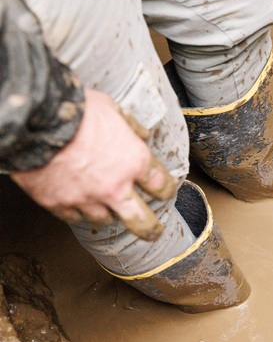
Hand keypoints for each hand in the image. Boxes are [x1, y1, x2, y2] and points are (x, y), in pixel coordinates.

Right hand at [11, 88, 176, 240]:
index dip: (166, 190)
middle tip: (153, 232)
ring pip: (104, 220)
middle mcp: (114, 186)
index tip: (165, 192)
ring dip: (107, 213)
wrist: (37, 119)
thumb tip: (143, 133)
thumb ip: (130, 125)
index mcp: (134, 161)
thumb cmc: (75, 111)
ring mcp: (86, 198)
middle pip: (141, 221)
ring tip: (105, 206)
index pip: (161, 185)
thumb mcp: (112, 108)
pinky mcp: (58, 204)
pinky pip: (73, 217)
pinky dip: (77, 212)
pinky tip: (77, 203)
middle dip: (151, 229)